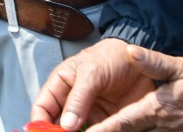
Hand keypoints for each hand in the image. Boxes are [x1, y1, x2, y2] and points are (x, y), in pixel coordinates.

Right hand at [32, 37, 158, 129]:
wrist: (142, 61)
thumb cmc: (112, 57)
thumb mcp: (92, 71)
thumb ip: (78, 97)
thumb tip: (66, 125)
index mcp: (61, 84)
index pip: (43, 106)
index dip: (39, 122)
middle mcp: (72, 101)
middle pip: (57, 124)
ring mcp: (89, 113)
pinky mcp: (106, 122)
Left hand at [76, 47, 182, 131]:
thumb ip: (155, 62)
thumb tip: (130, 52)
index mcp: (159, 108)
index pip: (123, 122)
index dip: (104, 129)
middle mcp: (165, 126)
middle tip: (92, 131)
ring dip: (129, 131)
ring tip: (111, 128)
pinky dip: (149, 131)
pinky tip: (146, 124)